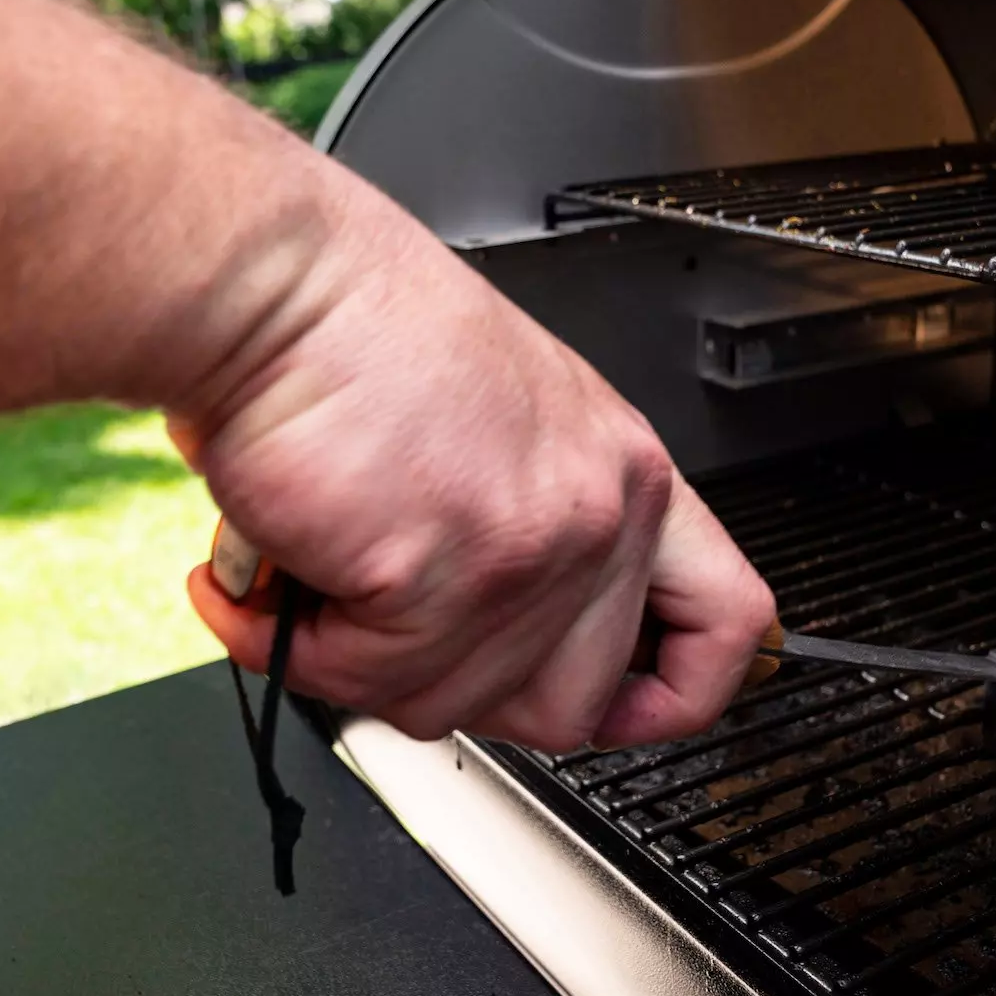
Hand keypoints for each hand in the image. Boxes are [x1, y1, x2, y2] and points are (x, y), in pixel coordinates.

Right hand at [171, 177, 773, 752]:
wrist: (275, 287)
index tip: (629, 709)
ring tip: (311, 572)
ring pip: (451, 706)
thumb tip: (495, 645)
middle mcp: (599, 514)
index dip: (675, 695)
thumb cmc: (352, 335)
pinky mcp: (442, 579)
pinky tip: (271, 576)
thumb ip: (533, 533)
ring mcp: (532, 553)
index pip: (724, 624)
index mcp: (622, 473)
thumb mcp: (503, 429)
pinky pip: (364, 678)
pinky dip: (294, 642)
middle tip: (388, 626)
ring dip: (355, 660)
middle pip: (566, 705)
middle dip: (458, 685)